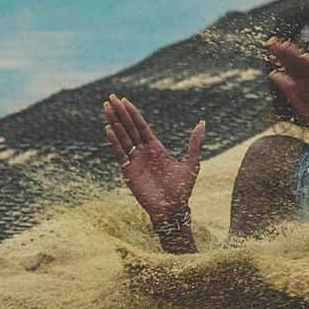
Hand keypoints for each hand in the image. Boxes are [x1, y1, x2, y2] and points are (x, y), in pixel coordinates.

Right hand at [103, 94, 203, 220]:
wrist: (172, 210)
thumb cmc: (182, 189)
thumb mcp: (191, 164)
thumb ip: (194, 144)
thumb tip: (202, 123)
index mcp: (155, 147)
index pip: (141, 126)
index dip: (133, 113)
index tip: (124, 100)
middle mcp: (143, 151)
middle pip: (129, 128)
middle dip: (120, 113)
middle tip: (111, 98)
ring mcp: (135, 160)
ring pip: (122, 137)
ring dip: (114, 123)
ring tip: (106, 109)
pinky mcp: (128, 171)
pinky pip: (120, 153)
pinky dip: (114, 142)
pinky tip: (109, 130)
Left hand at [267, 40, 308, 137]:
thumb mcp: (306, 110)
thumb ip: (291, 94)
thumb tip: (274, 75)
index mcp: (306, 88)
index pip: (290, 70)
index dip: (281, 59)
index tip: (270, 47)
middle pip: (297, 65)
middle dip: (285, 55)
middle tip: (271, 43)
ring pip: (308, 66)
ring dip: (296, 56)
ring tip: (284, 46)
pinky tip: (303, 58)